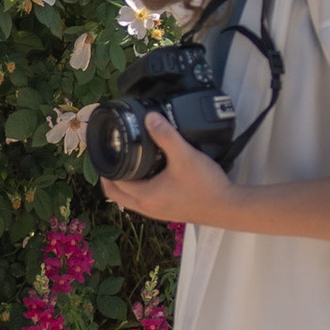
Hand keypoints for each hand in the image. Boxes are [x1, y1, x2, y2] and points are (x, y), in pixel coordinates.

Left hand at [100, 109, 233, 226]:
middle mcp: (147, 208)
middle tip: (107, 159)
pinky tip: (148, 176)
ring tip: (124, 165)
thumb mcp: (185, 156)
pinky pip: (144, 201)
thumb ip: (167, 135)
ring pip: (129, 200)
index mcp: (145, 196)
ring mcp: (158, 212)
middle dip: (108, 178)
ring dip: (122, 185)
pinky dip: (138, 189)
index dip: (104, 167)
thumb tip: (150, 118)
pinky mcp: (169, 211)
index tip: (101, 152)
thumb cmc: (206, 186)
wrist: (228, 207)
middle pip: (116, 195)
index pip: (113, 182)